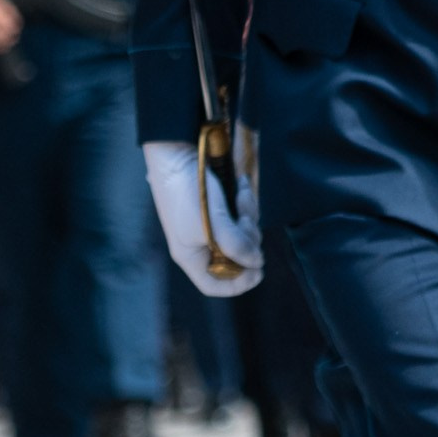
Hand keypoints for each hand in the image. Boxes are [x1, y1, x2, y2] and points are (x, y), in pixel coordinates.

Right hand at [144, 136, 261, 295]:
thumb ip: (236, 246)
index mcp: (191, 255)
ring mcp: (211, 225)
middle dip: (248, 238)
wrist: (178, 151)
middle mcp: (201, 243)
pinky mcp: (221, 207)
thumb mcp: (212, 223)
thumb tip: (257, 262)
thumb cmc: (188, 191)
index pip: (215, 285)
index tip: (259, 271)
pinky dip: (246, 201)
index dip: (239, 284)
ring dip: (249, 214)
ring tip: (241, 196)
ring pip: (244, 233)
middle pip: (237, 257)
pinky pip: (242, 213)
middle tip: (245, 220)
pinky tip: (241, 185)